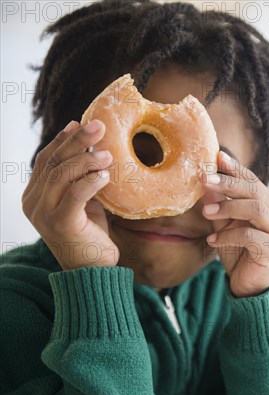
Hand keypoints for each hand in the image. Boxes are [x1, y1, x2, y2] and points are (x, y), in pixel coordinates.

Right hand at [22, 120, 118, 269]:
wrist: (92, 271)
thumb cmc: (90, 235)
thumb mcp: (84, 202)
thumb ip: (82, 180)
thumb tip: (96, 149)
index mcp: (35, 195)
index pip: (45, 160)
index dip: (62, 140)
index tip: (79, 123)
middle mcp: (33, 202)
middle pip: (53, 163)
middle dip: (76, 141)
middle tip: (98, 125)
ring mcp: (43, 213)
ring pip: (61, 175)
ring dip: (87, 160)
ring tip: (108, 153)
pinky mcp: (60, 223)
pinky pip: (75, 195)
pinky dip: (91, 181)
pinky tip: (106, 175)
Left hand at [201, 151, 268, 296]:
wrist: (250, 286)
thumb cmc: (239, 252)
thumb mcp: (225, 225)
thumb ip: (218, 205)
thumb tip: (204, 182)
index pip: (253, 180)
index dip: (235, 168)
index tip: (216, 157)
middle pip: (255, 190)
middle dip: (227, 183)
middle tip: (203, 179)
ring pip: (255, 209)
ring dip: (227, 207)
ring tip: (206, 213)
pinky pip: (249, 235)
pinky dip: (228, 236)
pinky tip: (212, 242)